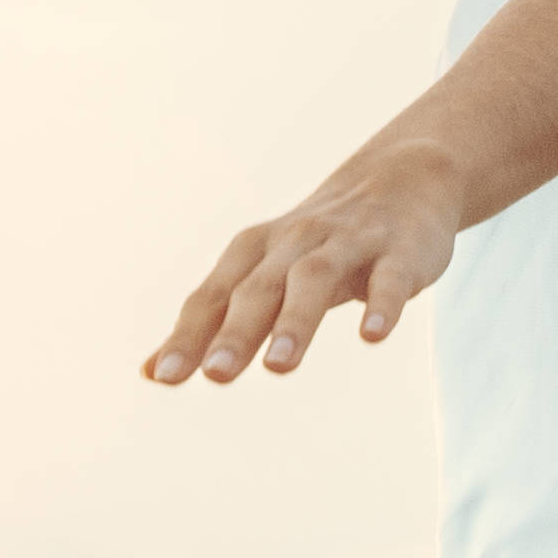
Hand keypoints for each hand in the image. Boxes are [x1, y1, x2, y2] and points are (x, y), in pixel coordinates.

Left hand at [145, 139, 458, 384]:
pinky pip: (388, 278)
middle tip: (216, 376)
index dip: (190, 336)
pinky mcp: (398, 250)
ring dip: (296, 321)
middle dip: (236, 332)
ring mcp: (348, 243)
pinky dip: (380, 305)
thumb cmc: (319, 244)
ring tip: (279, 367)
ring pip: (314, 279)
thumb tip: (152, 373)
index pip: (214, 297)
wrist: (406, 178)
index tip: (166, 378)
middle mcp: (295, 243)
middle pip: (259, 288)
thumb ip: (213, 324)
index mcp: (256, 253)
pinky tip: (372, 335)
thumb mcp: (263, 275)